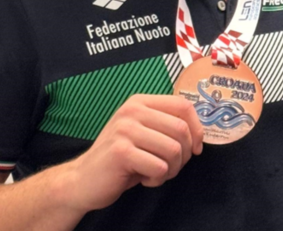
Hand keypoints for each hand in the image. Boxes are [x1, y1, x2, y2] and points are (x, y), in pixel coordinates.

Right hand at [60, 94, 203, 213]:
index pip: (183, 106)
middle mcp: (132, 111)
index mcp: (140, 102)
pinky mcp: (121, 152)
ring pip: (173, 150)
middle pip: (181, 129)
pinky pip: (159, 168)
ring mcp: (125, 130)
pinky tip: (143, 179)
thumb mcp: (144, 133)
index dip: (196, 128)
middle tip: (171, 167)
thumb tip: (199, 135)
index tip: (195, 148)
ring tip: (156, 173)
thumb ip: (167, 126)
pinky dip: (157, 179)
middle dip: (184, 155)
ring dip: (171, 169)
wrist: (82, 180)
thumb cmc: (121, 159)